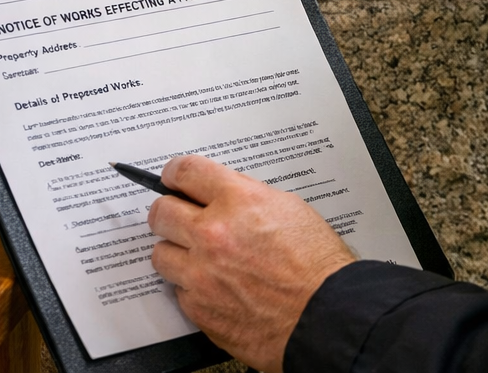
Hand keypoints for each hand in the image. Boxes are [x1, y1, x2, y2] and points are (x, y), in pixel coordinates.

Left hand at [149, 155, 355, 371]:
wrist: (326, 316)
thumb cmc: (318, 266)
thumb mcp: (288, 208)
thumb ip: (247, 198)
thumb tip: (222, 197)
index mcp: (238, 201)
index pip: (186, 172)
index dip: (175, 173)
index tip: (173, 178)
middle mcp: (213, 234)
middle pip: (161, 212)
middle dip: (168, 212)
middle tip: (177, 217)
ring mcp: (202, 275)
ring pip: (161, 255)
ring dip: (177, 253)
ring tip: (198, 258)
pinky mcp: (200, 310)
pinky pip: (179, 292)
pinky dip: (193, 289)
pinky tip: (216, 288)